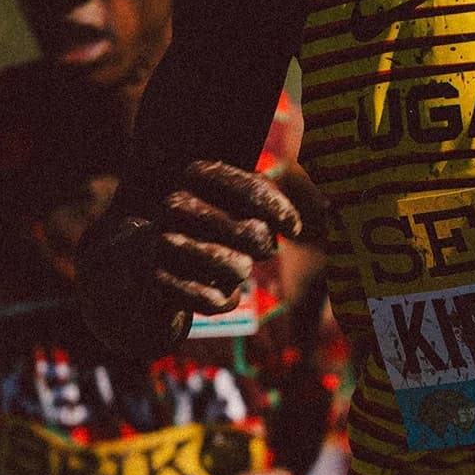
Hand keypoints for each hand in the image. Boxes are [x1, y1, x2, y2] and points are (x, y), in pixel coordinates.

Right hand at [154, 161, 301, 316]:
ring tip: (234, 268)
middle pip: (251, 233)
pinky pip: (214, 300)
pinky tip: (219, 293)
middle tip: (260, 249)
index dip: (280, 212)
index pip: (252, 189)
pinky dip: (225, 300)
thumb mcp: (233, 202)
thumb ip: (270, 198)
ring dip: (241, 273)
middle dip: (263, 246)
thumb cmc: (207, 228)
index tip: (294, 229)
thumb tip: (329, 205)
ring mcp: (164, 243)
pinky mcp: (159, 281)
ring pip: (236, 268)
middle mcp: (176, 203)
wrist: (145, 263)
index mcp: (197, 174)